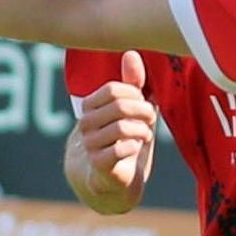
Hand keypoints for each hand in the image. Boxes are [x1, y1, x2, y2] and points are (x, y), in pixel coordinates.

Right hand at [74, 53, 157, 196]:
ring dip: (142, 131)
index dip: (136, 95)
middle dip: (144, 112)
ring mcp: (89, 146)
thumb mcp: (133, 110)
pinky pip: (119, 150)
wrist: (110, 181)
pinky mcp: (98, 166)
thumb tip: (132, 53)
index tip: (145, 104)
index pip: (114, 90)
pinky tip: (134, 149)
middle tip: (150, 120)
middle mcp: (85, 124)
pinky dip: (134, 147)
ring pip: (122, 128)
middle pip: (120, 106)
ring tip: (144, 135)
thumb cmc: (123, 141)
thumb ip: (133, 85)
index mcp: (90, 106)